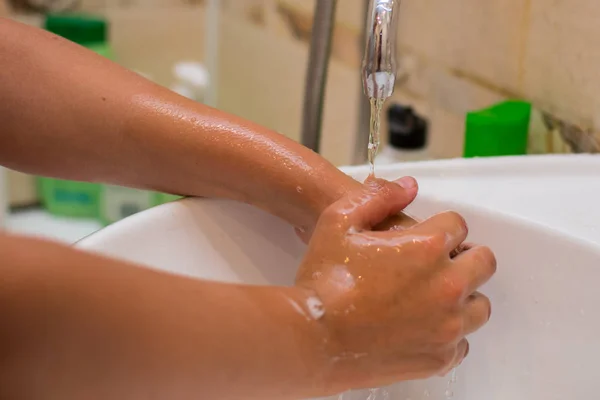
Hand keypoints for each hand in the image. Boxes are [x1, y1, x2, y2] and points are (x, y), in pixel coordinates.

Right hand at [296, 178, 495, 392]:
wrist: (312, 340)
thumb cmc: (323, 281)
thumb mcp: (338, 222)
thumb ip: (378, 196)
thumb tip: (409, 186)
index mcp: (427, 248)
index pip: (459, 225)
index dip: (440, 228)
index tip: (425, 239)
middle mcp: (447, 286)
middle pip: (483, 262)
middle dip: (463, 257)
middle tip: (434, 265)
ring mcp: (447, 326)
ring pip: (479, 304)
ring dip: (462, 296)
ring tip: (430, 298)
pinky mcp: (440, 357)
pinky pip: (464, 342)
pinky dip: (449, 333)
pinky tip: (423, 327)